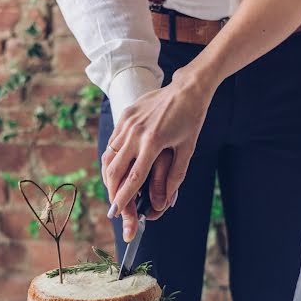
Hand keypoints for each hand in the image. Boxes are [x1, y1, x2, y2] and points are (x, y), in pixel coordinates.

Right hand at [101, 66, 216, 239]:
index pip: (133, 178)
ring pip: (109, 157)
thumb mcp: (187, 149)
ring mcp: (127, 123)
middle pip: (115, 171)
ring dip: (109, 177)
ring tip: (113, 191)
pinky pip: (112, 143)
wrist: (186, 88)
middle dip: (112, 192)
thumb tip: (166, 200)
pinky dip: (111, 159)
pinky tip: (115, 169)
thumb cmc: (191, 119)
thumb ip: (175, 176)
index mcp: (153, 143)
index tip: (116, 212)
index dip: (123, 198)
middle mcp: (136, 133)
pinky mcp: (124, 116)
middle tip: (115, 207)